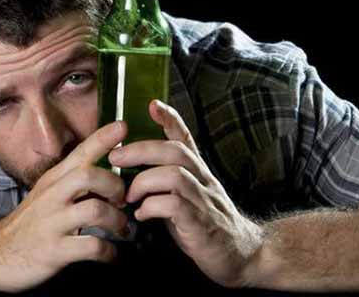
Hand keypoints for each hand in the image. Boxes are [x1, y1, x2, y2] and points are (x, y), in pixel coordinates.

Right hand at [0, 121, 129, 292]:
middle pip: (89, 176)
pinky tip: (110, 253)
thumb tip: (108, 173)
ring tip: (121, 228)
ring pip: (94, 210)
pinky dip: (109, 252)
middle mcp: (52, 197)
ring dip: (116, 220)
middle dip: (115, 186)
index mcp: (53, 180)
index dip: (103, 138)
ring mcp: (52, 223)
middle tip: (123, 200)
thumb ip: (73, 180)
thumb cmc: (30, 223)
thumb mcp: (47, 193)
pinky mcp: (54, 251)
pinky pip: (92, 247)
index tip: (122, 127)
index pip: (80, 152)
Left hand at [108, 100, 262, 287]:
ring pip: (174, 175)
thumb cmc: (204, 223)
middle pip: (174, 151)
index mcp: (197, 170)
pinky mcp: (202, 224)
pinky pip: (175, 206)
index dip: (170, 118)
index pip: (185, 137)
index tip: (153, 104)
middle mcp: (203, 179)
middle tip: (115, 157)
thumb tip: (129, 168)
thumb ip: (163, 180)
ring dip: (144, 182)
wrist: (242, 255)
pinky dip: (152, 207)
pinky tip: (141, 215)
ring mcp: (205, 200)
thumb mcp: (185, 195)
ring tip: (128, 196)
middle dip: (141, 149)